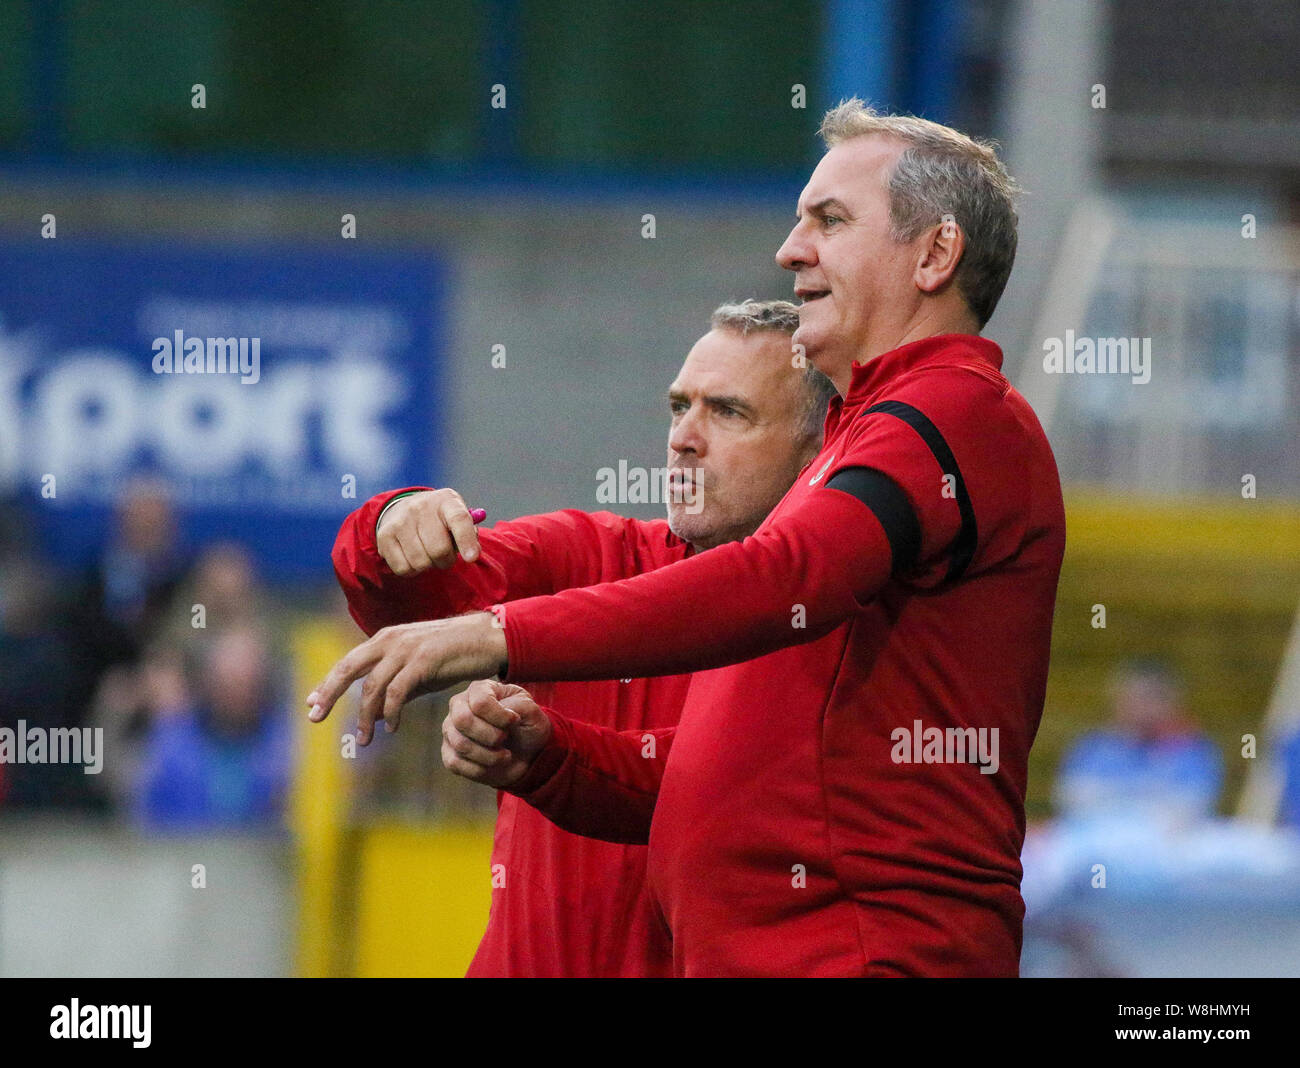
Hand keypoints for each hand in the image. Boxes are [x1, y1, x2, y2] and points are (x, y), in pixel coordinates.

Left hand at [305, 612, 506, 744]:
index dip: (328, 684)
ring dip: (365, 715)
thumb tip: (369, 716)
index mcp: (385, 640)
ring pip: (373, 685)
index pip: (348, 663)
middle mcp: (390, 640)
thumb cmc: (452, 655)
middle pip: (348, 668)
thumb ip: (392, 690)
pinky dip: (391, 712)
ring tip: (364, 739)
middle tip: (314, 716)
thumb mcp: (417, 673)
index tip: (311, 704)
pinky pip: (398, 691)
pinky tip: (391, 728)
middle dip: (329, 693)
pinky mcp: (424, 660)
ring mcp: (406, 649)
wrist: (486, 639)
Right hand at [377, 489, 483, 574]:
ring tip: (428, 554)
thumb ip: (468, 533)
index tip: (472, 558)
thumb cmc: (439, 519)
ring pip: (421, 562)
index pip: (459, 519)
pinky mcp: (385, 536)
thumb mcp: (456, 517)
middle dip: (446, 561)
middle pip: (439, 550)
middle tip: (445, 556)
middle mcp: (421, 507)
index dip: (466, 540)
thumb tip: (471, 553)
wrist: (403, 508)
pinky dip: (412, 570)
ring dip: (429, 566)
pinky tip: (413, 557)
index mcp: (446, 500)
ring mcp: (401, 521)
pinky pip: (403, 568)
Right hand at [441, 680, 551, 788]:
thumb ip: (521, 706)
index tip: (516, 722)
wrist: (526, 752)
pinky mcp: (449, 752)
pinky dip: (479, 769)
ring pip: (461, 744)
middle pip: (463, 720)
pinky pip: (455, 763)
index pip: (481, 702)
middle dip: (491, 736)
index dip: (500, 717)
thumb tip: (505, 713)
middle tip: (506, 739)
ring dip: (489, 755)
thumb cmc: (527, 726)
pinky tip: (493, 764)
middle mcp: (459, 705)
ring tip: (505, 755)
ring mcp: (451, 729)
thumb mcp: (533, 712)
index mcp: (480, 689)